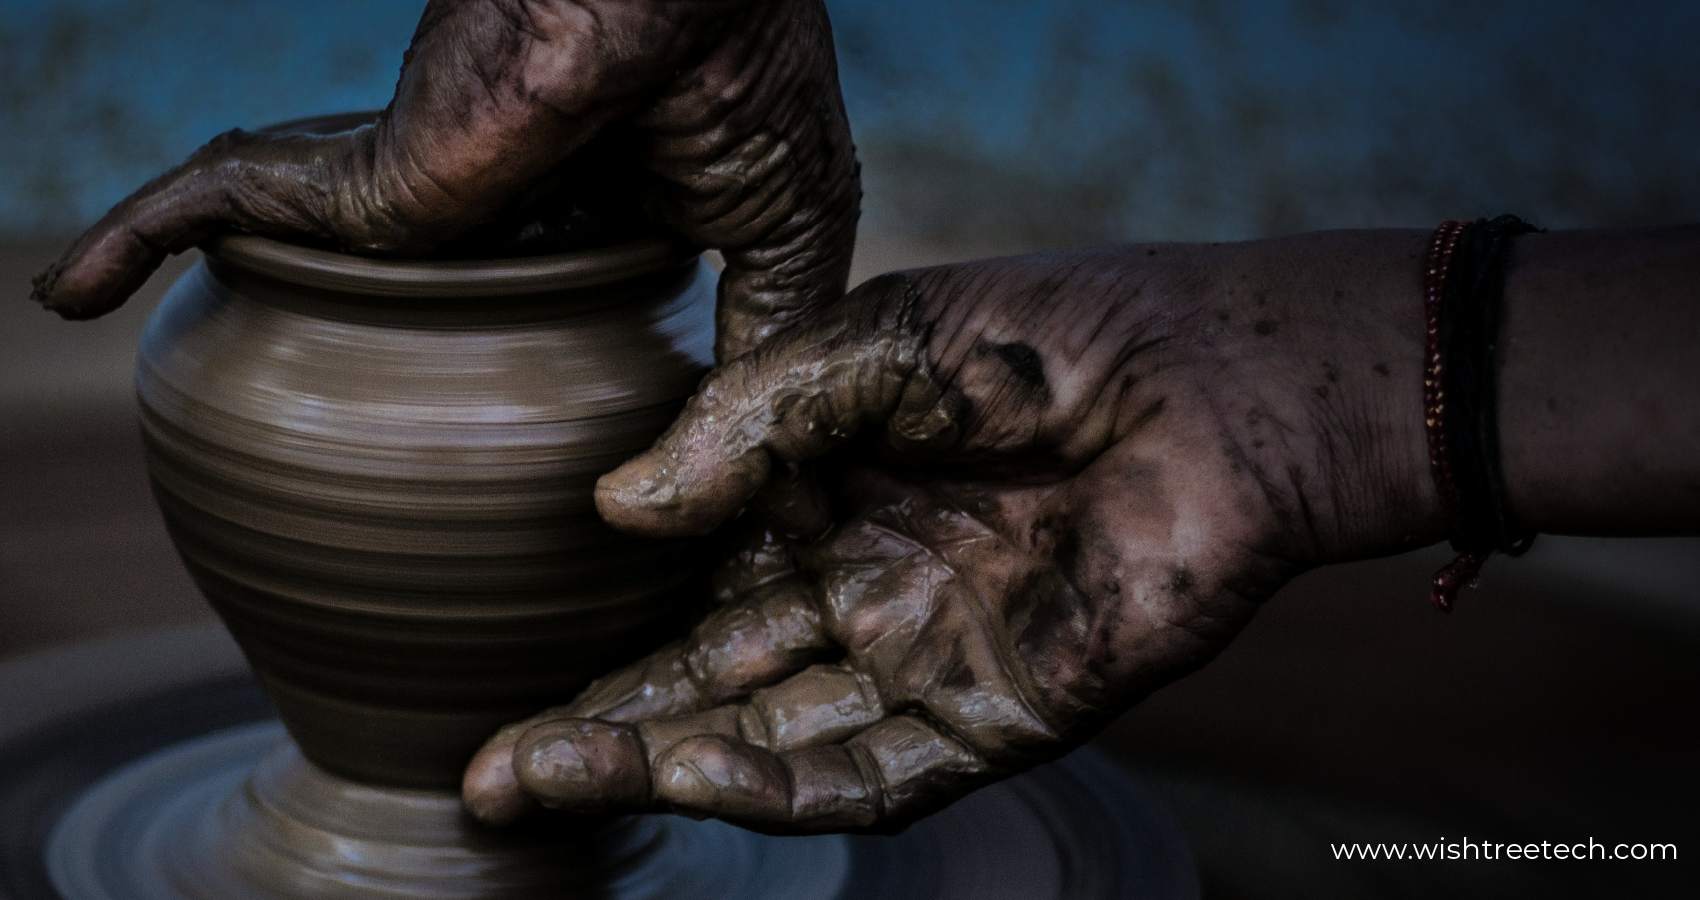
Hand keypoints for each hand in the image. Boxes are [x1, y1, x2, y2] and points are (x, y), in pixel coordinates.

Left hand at [29, 0, 860, 361]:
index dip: (492, 351)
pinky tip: (67, 289)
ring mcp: (404, 193)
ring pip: (279, 234)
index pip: (511, 287)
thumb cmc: (739, 84)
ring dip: (185, 256)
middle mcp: (476, 202)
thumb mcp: (784, 242)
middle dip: (322, 324)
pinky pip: (215, 200)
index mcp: (582, 207)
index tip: (465, 438)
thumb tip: (773, 501)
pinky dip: (134, 232)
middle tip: (295, 419)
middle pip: (379, 276)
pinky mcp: (350, 186)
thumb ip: (762, 360)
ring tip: (107, 307)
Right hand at [462, 231, 1448, 832]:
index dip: (600, 639)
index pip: (694, 597)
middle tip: (483, 772)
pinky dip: (773, 784)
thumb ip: (741, 430)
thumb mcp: (863, 348)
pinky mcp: (996, 719)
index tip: (497, 669)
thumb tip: (616, 512)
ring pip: (766, 744)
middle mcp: (868, 595)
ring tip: (532, 780)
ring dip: (651, 767)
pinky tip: (682, 773)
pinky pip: (867, 774)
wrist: (1216, 379)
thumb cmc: (1052, 336)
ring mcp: (926, 663)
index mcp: (833, 504)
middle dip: (596, 734)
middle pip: (709, 690)